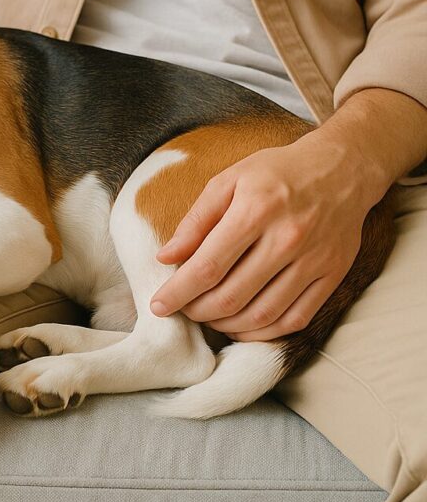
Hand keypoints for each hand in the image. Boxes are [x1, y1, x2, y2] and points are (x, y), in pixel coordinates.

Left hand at [148, 135, 386, 340]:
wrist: (342, 168)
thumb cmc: (276, 172)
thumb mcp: (228, 180)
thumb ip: (195, 221)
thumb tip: (165, 257)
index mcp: (255, 211)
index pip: (208, 266)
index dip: (179, 292)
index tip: (158, 305)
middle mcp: (287, 238)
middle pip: (232, 295)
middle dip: (198, 311)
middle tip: (183, 310)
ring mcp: (314, 260)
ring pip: (262, 314)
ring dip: (227, 326)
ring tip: (208, 318)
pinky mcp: (334, 275)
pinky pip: (296, 319)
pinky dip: (264, 333)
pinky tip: (243, 327)